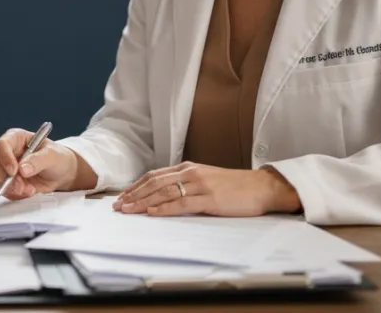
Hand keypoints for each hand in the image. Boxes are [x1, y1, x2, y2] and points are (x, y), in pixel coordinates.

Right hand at [0, 128, 77, 199]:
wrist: (62, 174)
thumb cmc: (57, 158)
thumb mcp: (52, 155)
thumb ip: (38, 160)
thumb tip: (22, 169)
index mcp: (16, 138)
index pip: (2, 145)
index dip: (5, 158)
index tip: (14, 171)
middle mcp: (8, 152)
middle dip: (9, 179)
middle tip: (22, 187)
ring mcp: (6, 167)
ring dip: (12, 188)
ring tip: (30, 190)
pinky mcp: (8, 182)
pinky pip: (3, 190)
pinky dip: (14, 194)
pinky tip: (28, 192)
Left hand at [113, 163, 301, 216]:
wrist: (262, 187)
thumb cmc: (235, 187)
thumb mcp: (206, 179)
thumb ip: (186, 183)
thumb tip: (164, 194)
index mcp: (188, 168)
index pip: (155, 176)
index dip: (136, 186)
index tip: (123, 197)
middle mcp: (191, 173)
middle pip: (154, 183)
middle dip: (134, 195)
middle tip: (118, 206)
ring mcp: (200, 185)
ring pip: (164, 192)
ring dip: (144, 202)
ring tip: (129, 211)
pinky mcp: (210, 199)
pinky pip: (182, 203)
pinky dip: (165, 208)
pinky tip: (153, 213)